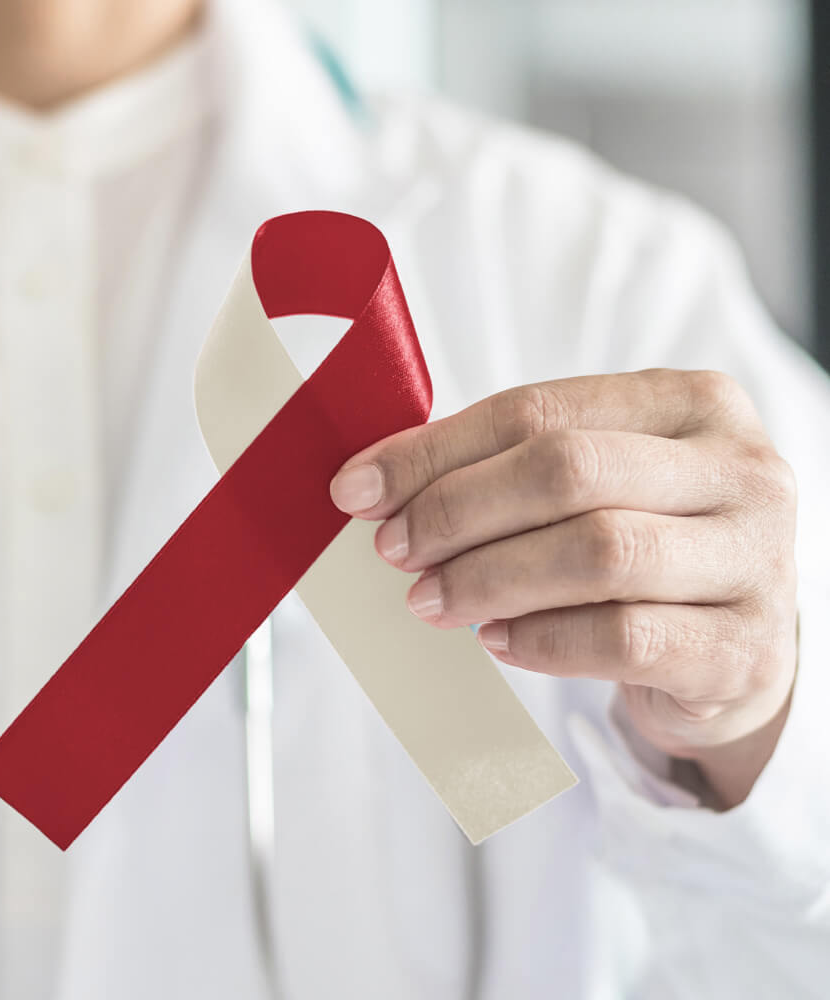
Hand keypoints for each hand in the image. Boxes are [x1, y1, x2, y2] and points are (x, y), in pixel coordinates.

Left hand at [329, 370, 797, 807]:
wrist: (734, 653)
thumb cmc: (642, 548)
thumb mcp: (592, 486)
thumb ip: (501, 467)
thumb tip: (373, 482)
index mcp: (691, 402)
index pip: (538, 411)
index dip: (435, 451)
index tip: (358, 488)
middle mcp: (740, 470)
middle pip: (568, 472)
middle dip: (457, 511)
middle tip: (394, 550)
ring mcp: (754, 560)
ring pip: (598, 553)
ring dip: (488, 578)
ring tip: (430, 600)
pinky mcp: (742, 650)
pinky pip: (624, 638)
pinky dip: (542, 640)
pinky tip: (496, 641)